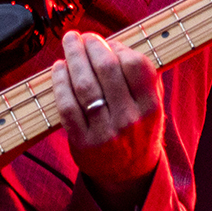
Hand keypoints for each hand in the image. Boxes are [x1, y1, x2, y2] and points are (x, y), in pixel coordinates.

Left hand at [51, 31, 163, 208]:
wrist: (128, 174)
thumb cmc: (139, 130)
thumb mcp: (153, 107)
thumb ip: (143, 77)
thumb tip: (115, 43)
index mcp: (151, 108)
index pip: (135, 65)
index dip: (119, 47)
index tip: (108, 41)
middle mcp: (129, 121)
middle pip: (107, 70)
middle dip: (92, 46)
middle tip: (83, 36)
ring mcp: (105, 133)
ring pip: (84, 85)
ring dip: (73, 58)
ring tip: (70, 43)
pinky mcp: (82, 143)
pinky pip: (67, 106)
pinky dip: (60, 83)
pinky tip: (58, 68)